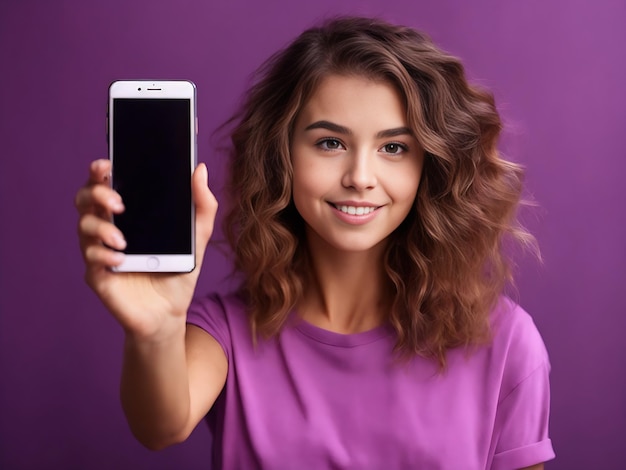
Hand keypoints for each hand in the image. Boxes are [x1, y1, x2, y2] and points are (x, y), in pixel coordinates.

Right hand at [75, 159, 217, 339]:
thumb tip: (201, 169)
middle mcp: (110, 227)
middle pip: (86, 198)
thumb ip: (202, 205)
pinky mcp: (98, 275)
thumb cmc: (178, 272)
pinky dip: (103, 255)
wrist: (171, 313)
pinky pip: (90, 258)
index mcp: (130, 214)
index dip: (100, 170)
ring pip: (84, 225)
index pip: (107, 183)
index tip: (107, 164)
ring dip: (101, 227)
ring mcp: (100, 251)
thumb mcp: (198, 238)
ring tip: (122, 239)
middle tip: (118, 202)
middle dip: (96, 193)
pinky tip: (120, 259)